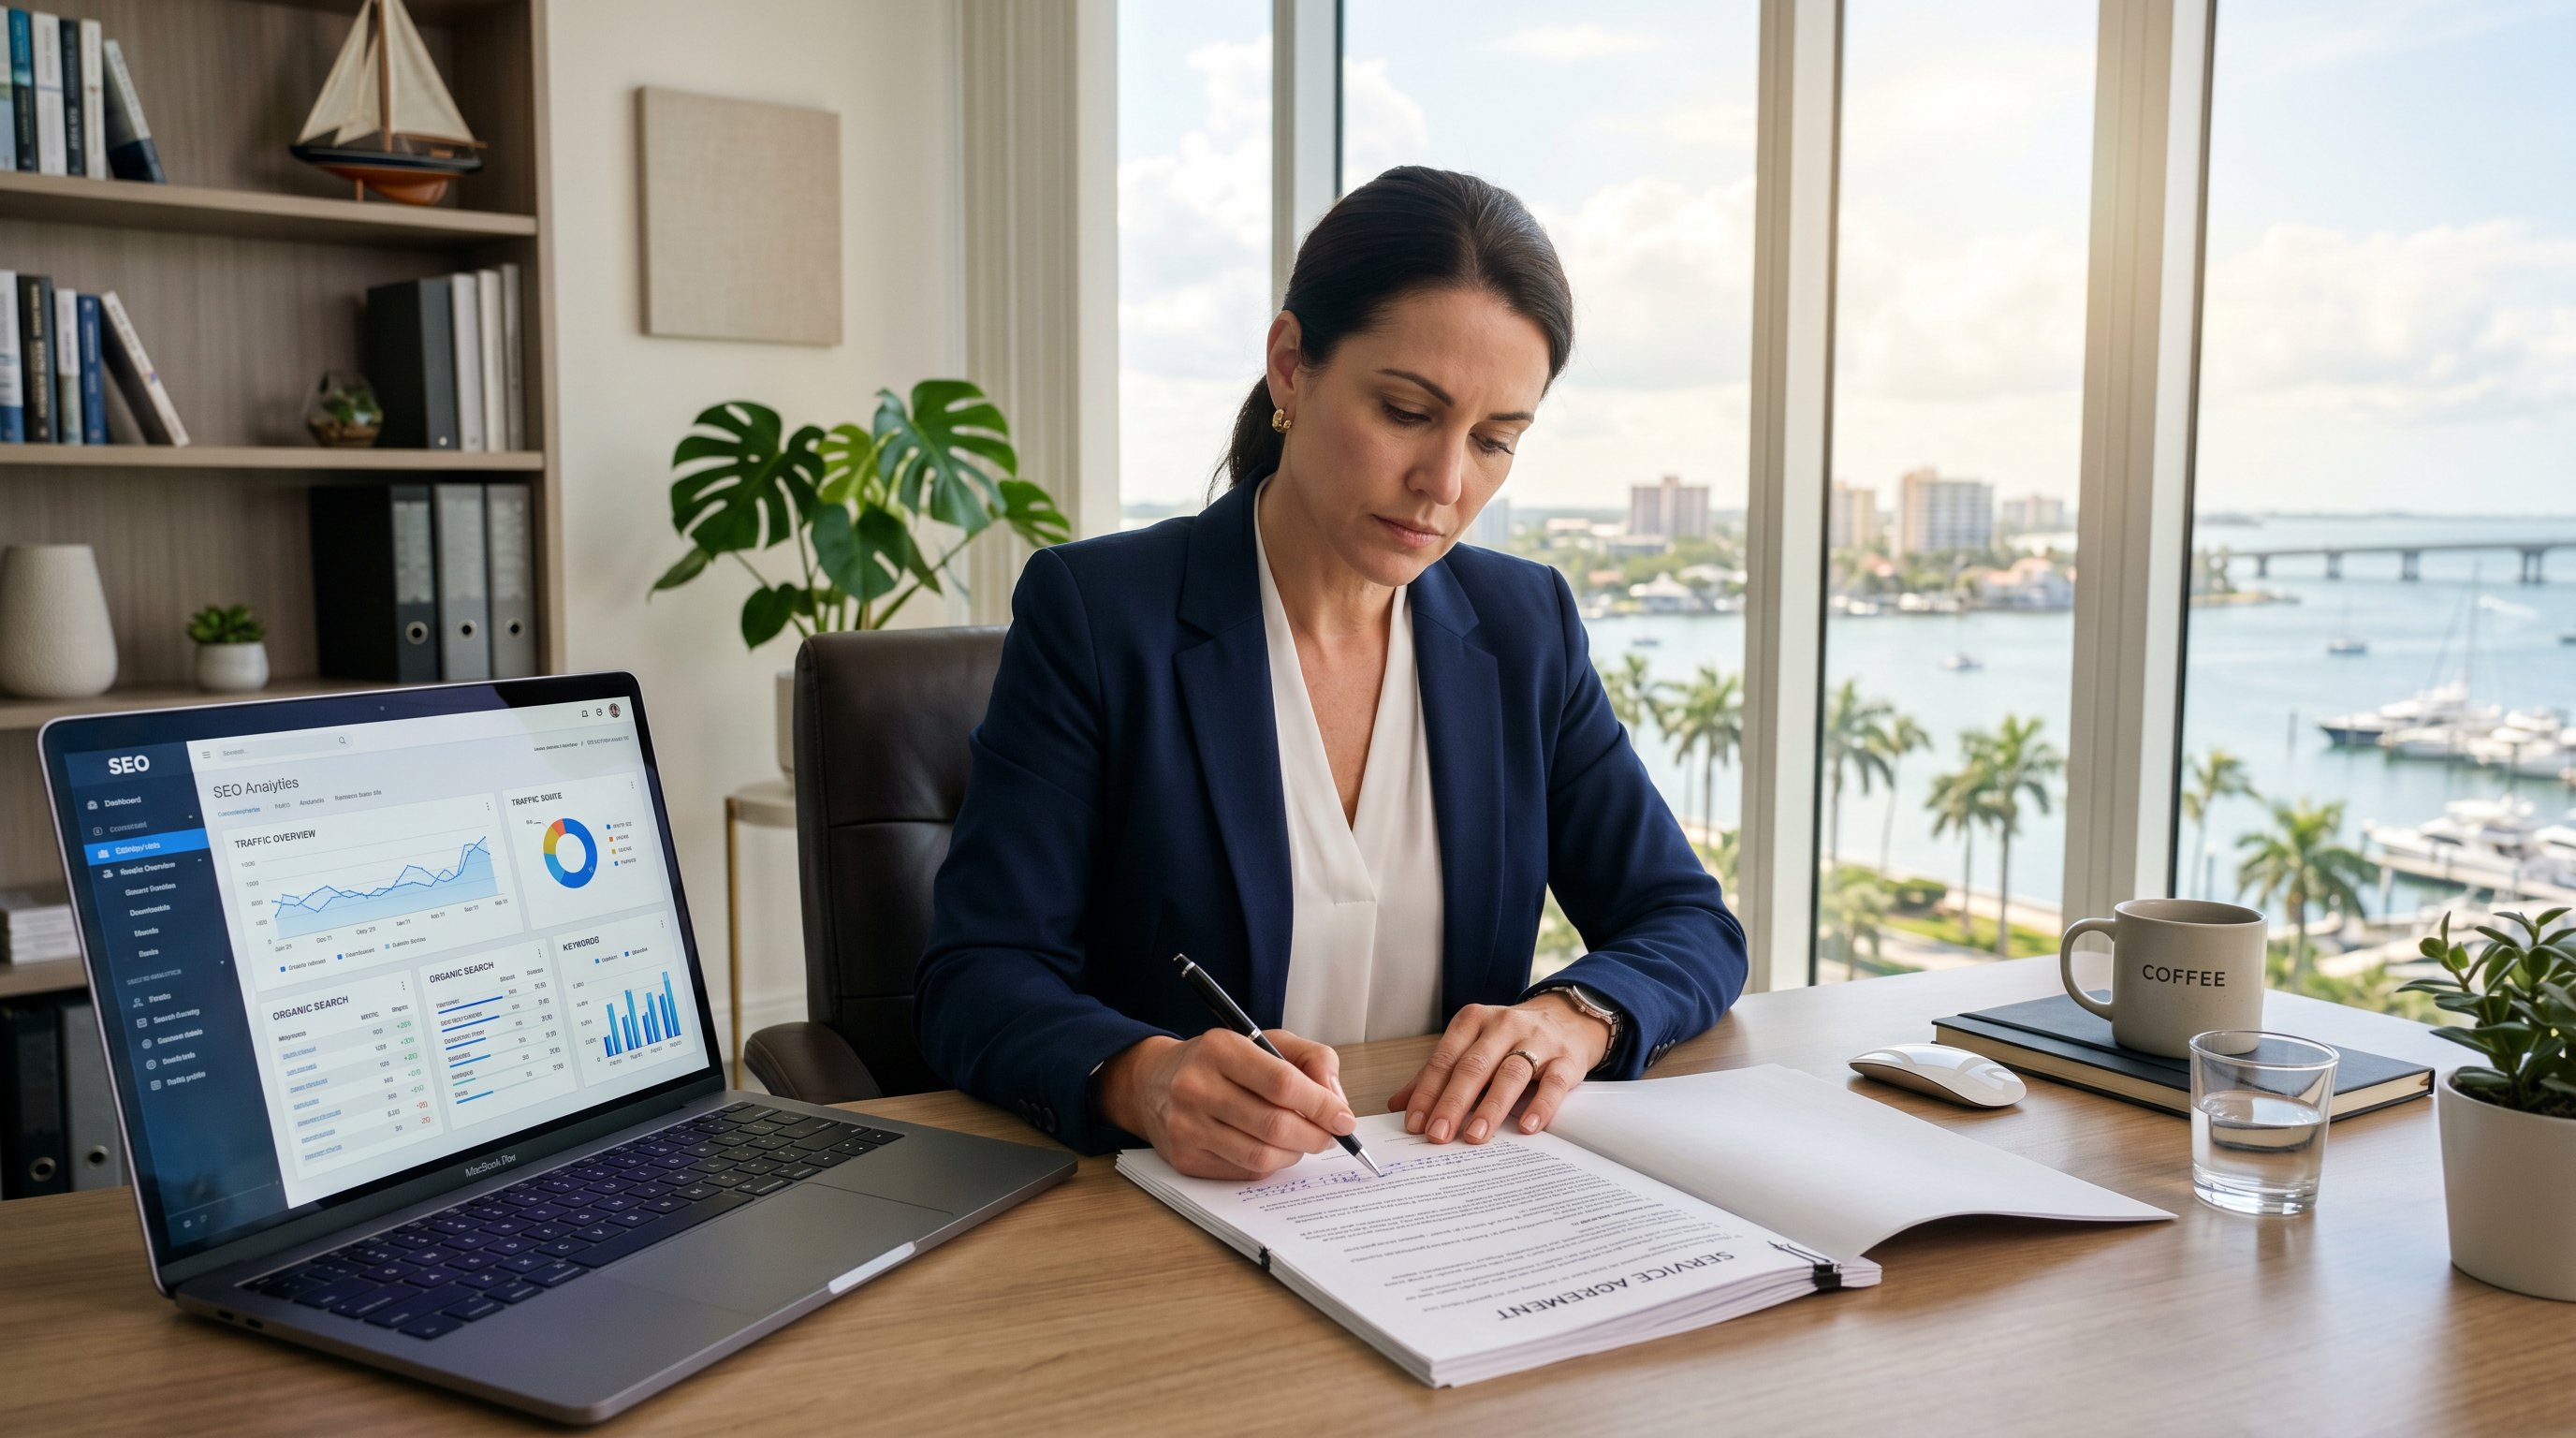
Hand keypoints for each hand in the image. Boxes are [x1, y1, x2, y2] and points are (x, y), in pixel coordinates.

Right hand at [1096, 1029, 1355, 1180]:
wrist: (1152, 1083)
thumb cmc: (1219, 1062)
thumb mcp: (1264, 1041)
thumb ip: (1310, 1059)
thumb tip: (1337, 1101)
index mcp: (1219, 1048)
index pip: (1282, 1083)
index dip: (1321, 1105)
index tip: (1343, 1118)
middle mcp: (1196, 1086)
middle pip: (1274, 1125)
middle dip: (1314, 1135)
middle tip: (1329, 1135)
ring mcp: (1186, 1126)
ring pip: (1261, 1155)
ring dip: (1295, 1153)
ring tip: (1302, 1141)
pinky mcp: (1185, 1158)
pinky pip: (1244, 1171)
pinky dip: (1270, 1163)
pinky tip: (1271, 1148)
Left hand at [1386, 994, 1609, 1144]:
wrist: (1567, 1019)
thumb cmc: (1510, 1039)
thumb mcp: (1472, 1046)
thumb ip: (1438, 1074)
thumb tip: (1399, 1105)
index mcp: (1473, 1021)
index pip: (1445, 1059)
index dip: (1427, 1091)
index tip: (1414, 1123)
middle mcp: (1504, 1026)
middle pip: (1474, 1066)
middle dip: (1453, 1103)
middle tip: (1437, 1135)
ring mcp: (1538, 1041)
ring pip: (1511, 1074)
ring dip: (1491, 1107)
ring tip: (1474, 1136)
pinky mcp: (1566, 1059)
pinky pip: (1553, 1083)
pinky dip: (1540, 1106)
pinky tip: (1526, 1128)